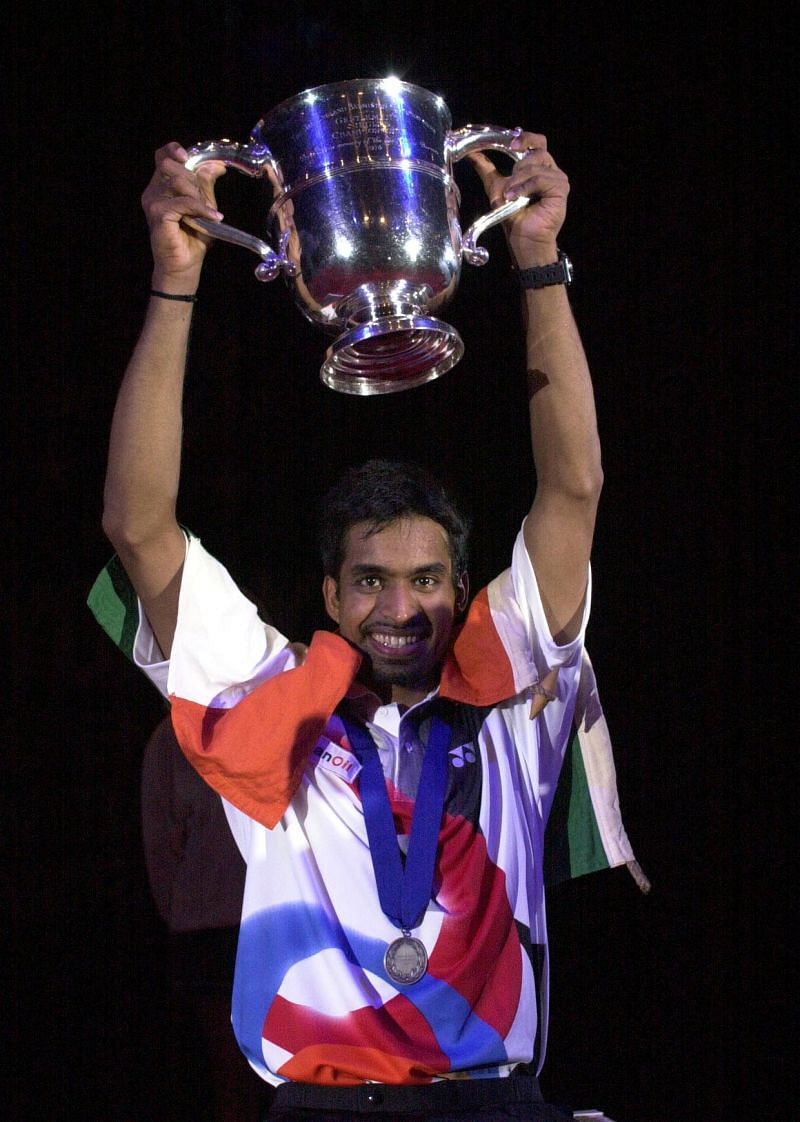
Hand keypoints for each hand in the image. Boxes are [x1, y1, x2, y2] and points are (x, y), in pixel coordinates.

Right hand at [141, 142, 226, 287]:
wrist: (185, 265)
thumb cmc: (193, 237)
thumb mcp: (204, 205)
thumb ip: (206, 184)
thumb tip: (218, 165)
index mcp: (161, 185)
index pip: (162, 156)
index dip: (174, 150)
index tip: (187, 157)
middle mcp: (153, 190)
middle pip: (170, 165)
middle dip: (192, 178)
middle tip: (204, 199)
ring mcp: (152, 201)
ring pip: (177, 181)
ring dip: (197, 195)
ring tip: (207, 212)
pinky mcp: (158, 213)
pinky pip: (183, 202)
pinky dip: (200, 208)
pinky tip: (213, 218)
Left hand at [468, 131, 568, 266]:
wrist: (523, 239)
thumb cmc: (514, 217)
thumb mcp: (496, 188)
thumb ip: (487, 170)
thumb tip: (472, 154)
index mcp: (537, 167)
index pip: (536, 142)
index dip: (524, 138)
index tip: (510, 144)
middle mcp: (549, 169)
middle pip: (538, 148)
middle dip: (518, 163)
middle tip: (508, 181)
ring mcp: (557, 178)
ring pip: (536, 164)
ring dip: (518, 179)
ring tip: (510, 196)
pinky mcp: (561, 188)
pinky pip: (541, 177)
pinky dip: (525, 187)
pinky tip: (517, 198)